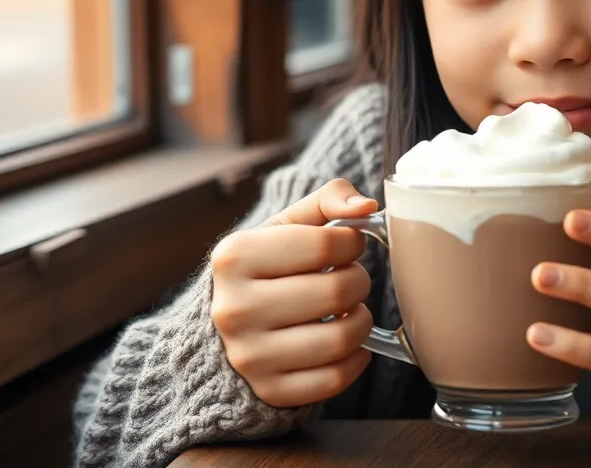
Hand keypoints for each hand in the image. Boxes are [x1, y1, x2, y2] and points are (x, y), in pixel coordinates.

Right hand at [209, 178, 377, 407]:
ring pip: (342, 338)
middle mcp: (235, 308)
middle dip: (358, 280)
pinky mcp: (269, 390)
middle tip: (349, 278)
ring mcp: (249, 355)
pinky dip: (355, 358)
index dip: (352, 242)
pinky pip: (337, 378)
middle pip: (338, 291)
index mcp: (236, 256)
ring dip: (361, 320)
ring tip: (348, 310)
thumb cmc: (266, 269)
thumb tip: (367, 206)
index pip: (326, 244)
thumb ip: (327, 200)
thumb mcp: (284, 226)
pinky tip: (345, 343)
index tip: (347, 246)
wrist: (223, 329)